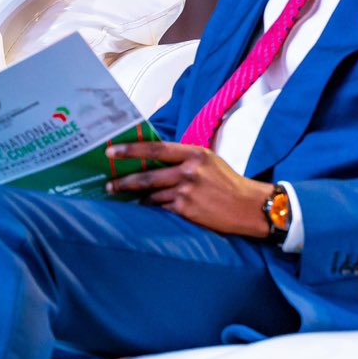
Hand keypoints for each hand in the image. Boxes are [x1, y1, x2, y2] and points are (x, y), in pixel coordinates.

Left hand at [104, 142, 270, 236]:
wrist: (249, 206)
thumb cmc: (226, 182)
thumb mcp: (207, 161)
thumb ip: (182, 158)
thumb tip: (149, 158)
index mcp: (195, 154)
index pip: (155, 148)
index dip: (130, 150)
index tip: (110, 151)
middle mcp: (190, 171)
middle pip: (147, 175)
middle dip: (124, 181)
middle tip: (108, 183)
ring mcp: (187, 191)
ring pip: (151, 194)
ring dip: (136, 198)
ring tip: (125, 198)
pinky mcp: (187, 210)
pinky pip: (160, 209)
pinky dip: (151, 208)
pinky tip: (145, 209)